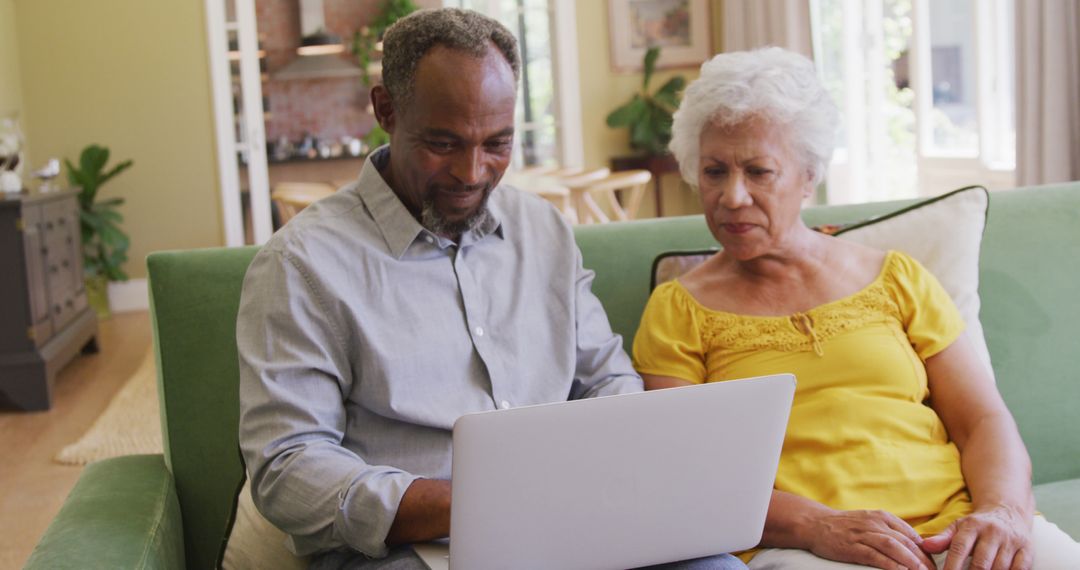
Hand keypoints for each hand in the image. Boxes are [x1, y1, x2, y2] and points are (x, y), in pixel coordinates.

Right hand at [806, 509, 935, 569]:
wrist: (816, 524)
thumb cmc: (845, 525)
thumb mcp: (869, 521)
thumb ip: (889, 530)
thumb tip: (914, 544)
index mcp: (882, 517)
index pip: (910, 534)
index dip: (925, 550)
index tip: (934, 563)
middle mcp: (874, 523)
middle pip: (905, 541)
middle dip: (922, 558)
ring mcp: (863, 535)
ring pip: (893, 546)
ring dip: (910, 560)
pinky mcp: (852, 547)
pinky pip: (874, 556)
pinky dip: (889, 564)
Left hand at [920, 505, 1032, 569]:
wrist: (1007, 511)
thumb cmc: (978, 525)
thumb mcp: (958, 527)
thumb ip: (943, 538)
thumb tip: (925, 546)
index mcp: (972, 526)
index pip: (959, 549)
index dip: (952, 567)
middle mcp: (993, 532)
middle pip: (981, 563)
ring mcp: (1011, 541)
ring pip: (1000, 568)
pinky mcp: (1027, 549)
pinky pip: (1020, 569)